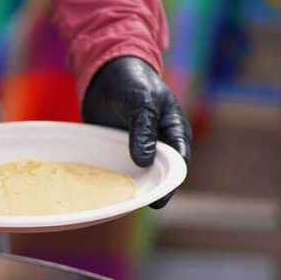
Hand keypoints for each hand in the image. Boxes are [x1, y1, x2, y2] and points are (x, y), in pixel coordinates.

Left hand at [82, 56, 190, 207]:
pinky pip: (118, 171)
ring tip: (119, 206)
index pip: (178, 164)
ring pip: (138, 176)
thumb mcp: (142, 101)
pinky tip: (102, 193)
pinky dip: (112, 181)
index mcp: (175, 132)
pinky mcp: (119, 153)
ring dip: (131, 189)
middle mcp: (160, 145)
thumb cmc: (133, 82)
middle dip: (151, 192)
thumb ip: (144, 129)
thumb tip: (145, 162)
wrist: (107, 73)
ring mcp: (139, 150)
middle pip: (159, 175)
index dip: (170, 184)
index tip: (159, 199)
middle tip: (136, 207)